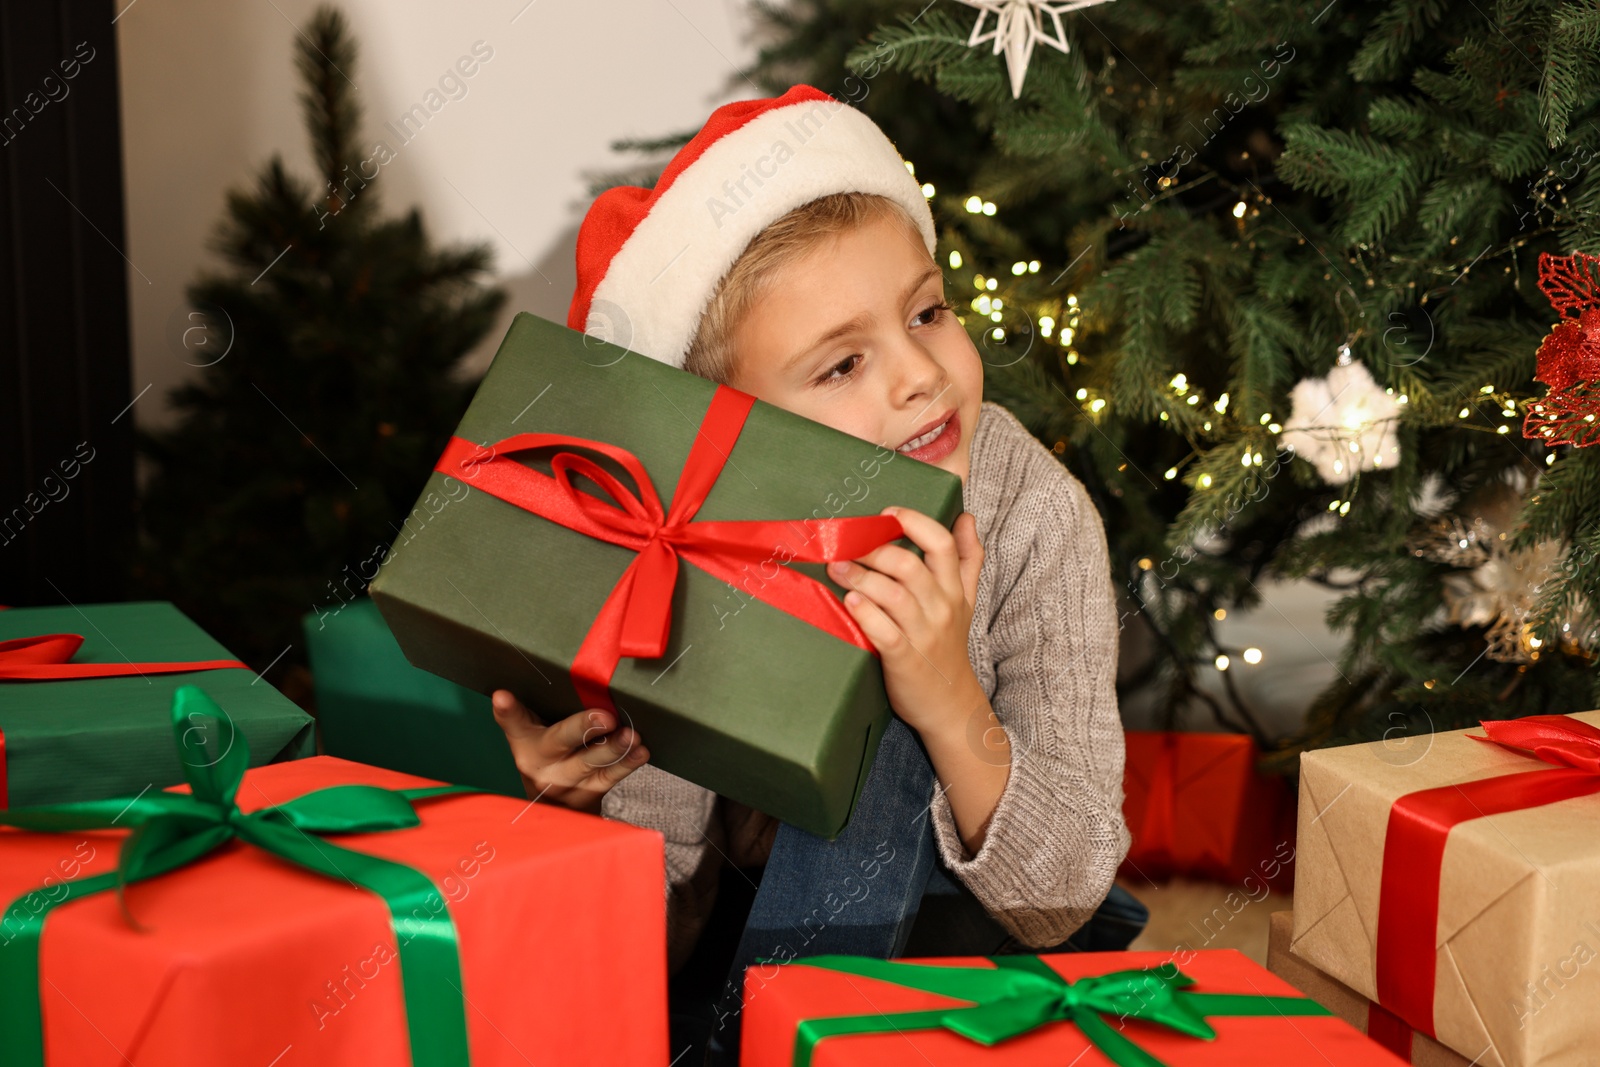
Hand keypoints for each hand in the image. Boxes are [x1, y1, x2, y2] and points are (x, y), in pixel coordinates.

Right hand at [490, 690, 648, 813]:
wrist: (553, 808)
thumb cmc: (547, 757)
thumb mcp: (532, 735)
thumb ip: (536, 711)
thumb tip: (551, 669)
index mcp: (524, 742)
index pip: (513, 721)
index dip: (507, 709)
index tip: (503, 696)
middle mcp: (541, 763)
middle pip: (561, 741)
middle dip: (583, 728)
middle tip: (604, 716)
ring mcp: (566, 782)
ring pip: (591, 762)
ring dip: (614, 748)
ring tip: (631, 735)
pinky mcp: (589, 794)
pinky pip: (610, 778)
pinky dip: (627, 764)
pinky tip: (640, 752)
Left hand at [826, 507, 985, 733]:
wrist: (950, 703)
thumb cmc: (948, 645)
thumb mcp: (966, 600)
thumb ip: (967, 558)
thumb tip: (966, 517)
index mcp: (953, 589)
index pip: (941, 544)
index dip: (914, 522)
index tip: (887, 514)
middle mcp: (941, 608)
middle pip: (909, 566)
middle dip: (874, 550)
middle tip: (846, 544)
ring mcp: (923, 634)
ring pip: (893, 596)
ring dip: (861, 577)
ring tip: (836, 568)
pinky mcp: (904, 659)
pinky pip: (885, 632)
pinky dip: (866, 614)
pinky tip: (850, 601)